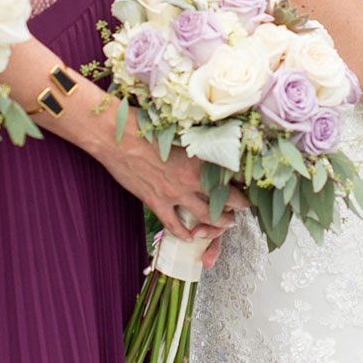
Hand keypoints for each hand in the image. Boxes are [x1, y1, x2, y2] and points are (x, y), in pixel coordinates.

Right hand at [92, 114, 245, 264]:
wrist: (115, 135)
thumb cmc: (145, 125)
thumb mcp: (178, 130)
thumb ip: (196, 140)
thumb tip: (209, 141)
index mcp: (199, 157)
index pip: (232, 174)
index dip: (243, 181)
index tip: (247, 183)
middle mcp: (191, 179)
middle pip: (225, 200)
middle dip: (237, 208)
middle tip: (241, 209)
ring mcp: (173, 193)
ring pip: (205, 217)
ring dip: (218, 224)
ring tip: (225, 224)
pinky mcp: (155, 202)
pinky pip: (174, 225)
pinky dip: (183, 233)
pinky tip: (189, 236)